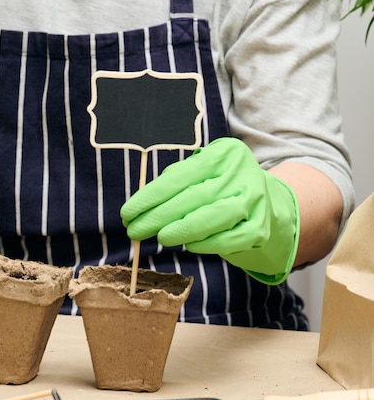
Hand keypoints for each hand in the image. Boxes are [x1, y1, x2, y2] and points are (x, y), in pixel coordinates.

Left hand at [120, 137, 299, 284]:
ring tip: (160, 237)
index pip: (180, 176)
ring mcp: (255, 200)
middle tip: (135, 230)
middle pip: (193, 197)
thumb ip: (174, 184)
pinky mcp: (261, 227)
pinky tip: (190, 245)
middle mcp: (242, 173)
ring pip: (213, 216)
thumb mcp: (202, 175)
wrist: (271, 206)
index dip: (150, 197)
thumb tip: (139, 207)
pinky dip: (207, 244)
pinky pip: (230, 239)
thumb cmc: (222, 189)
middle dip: (158, 216)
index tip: (127, 213)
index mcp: (224, 154)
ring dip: (182, 229)